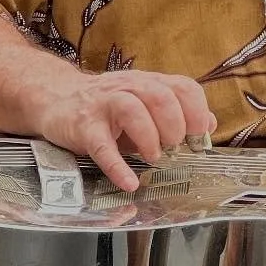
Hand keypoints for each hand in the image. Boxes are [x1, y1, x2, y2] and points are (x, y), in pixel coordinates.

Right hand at [39, 69, 215, 191]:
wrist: (56, 99)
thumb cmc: (107, 109)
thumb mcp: (145, 107)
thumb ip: (177, 114)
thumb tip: (209, 124)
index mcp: (149, 83)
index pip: (183, 87)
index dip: (196, 112)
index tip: (198, 138)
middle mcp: (129, 88)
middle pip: (160, 96)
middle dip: (174, 126)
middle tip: (173, 148)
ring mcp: (104, 105)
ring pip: (132, 110)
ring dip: (149, 137)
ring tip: (153, 157)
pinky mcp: (83, 126)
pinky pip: (102, 146)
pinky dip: (117, 167)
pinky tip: (128, 182)